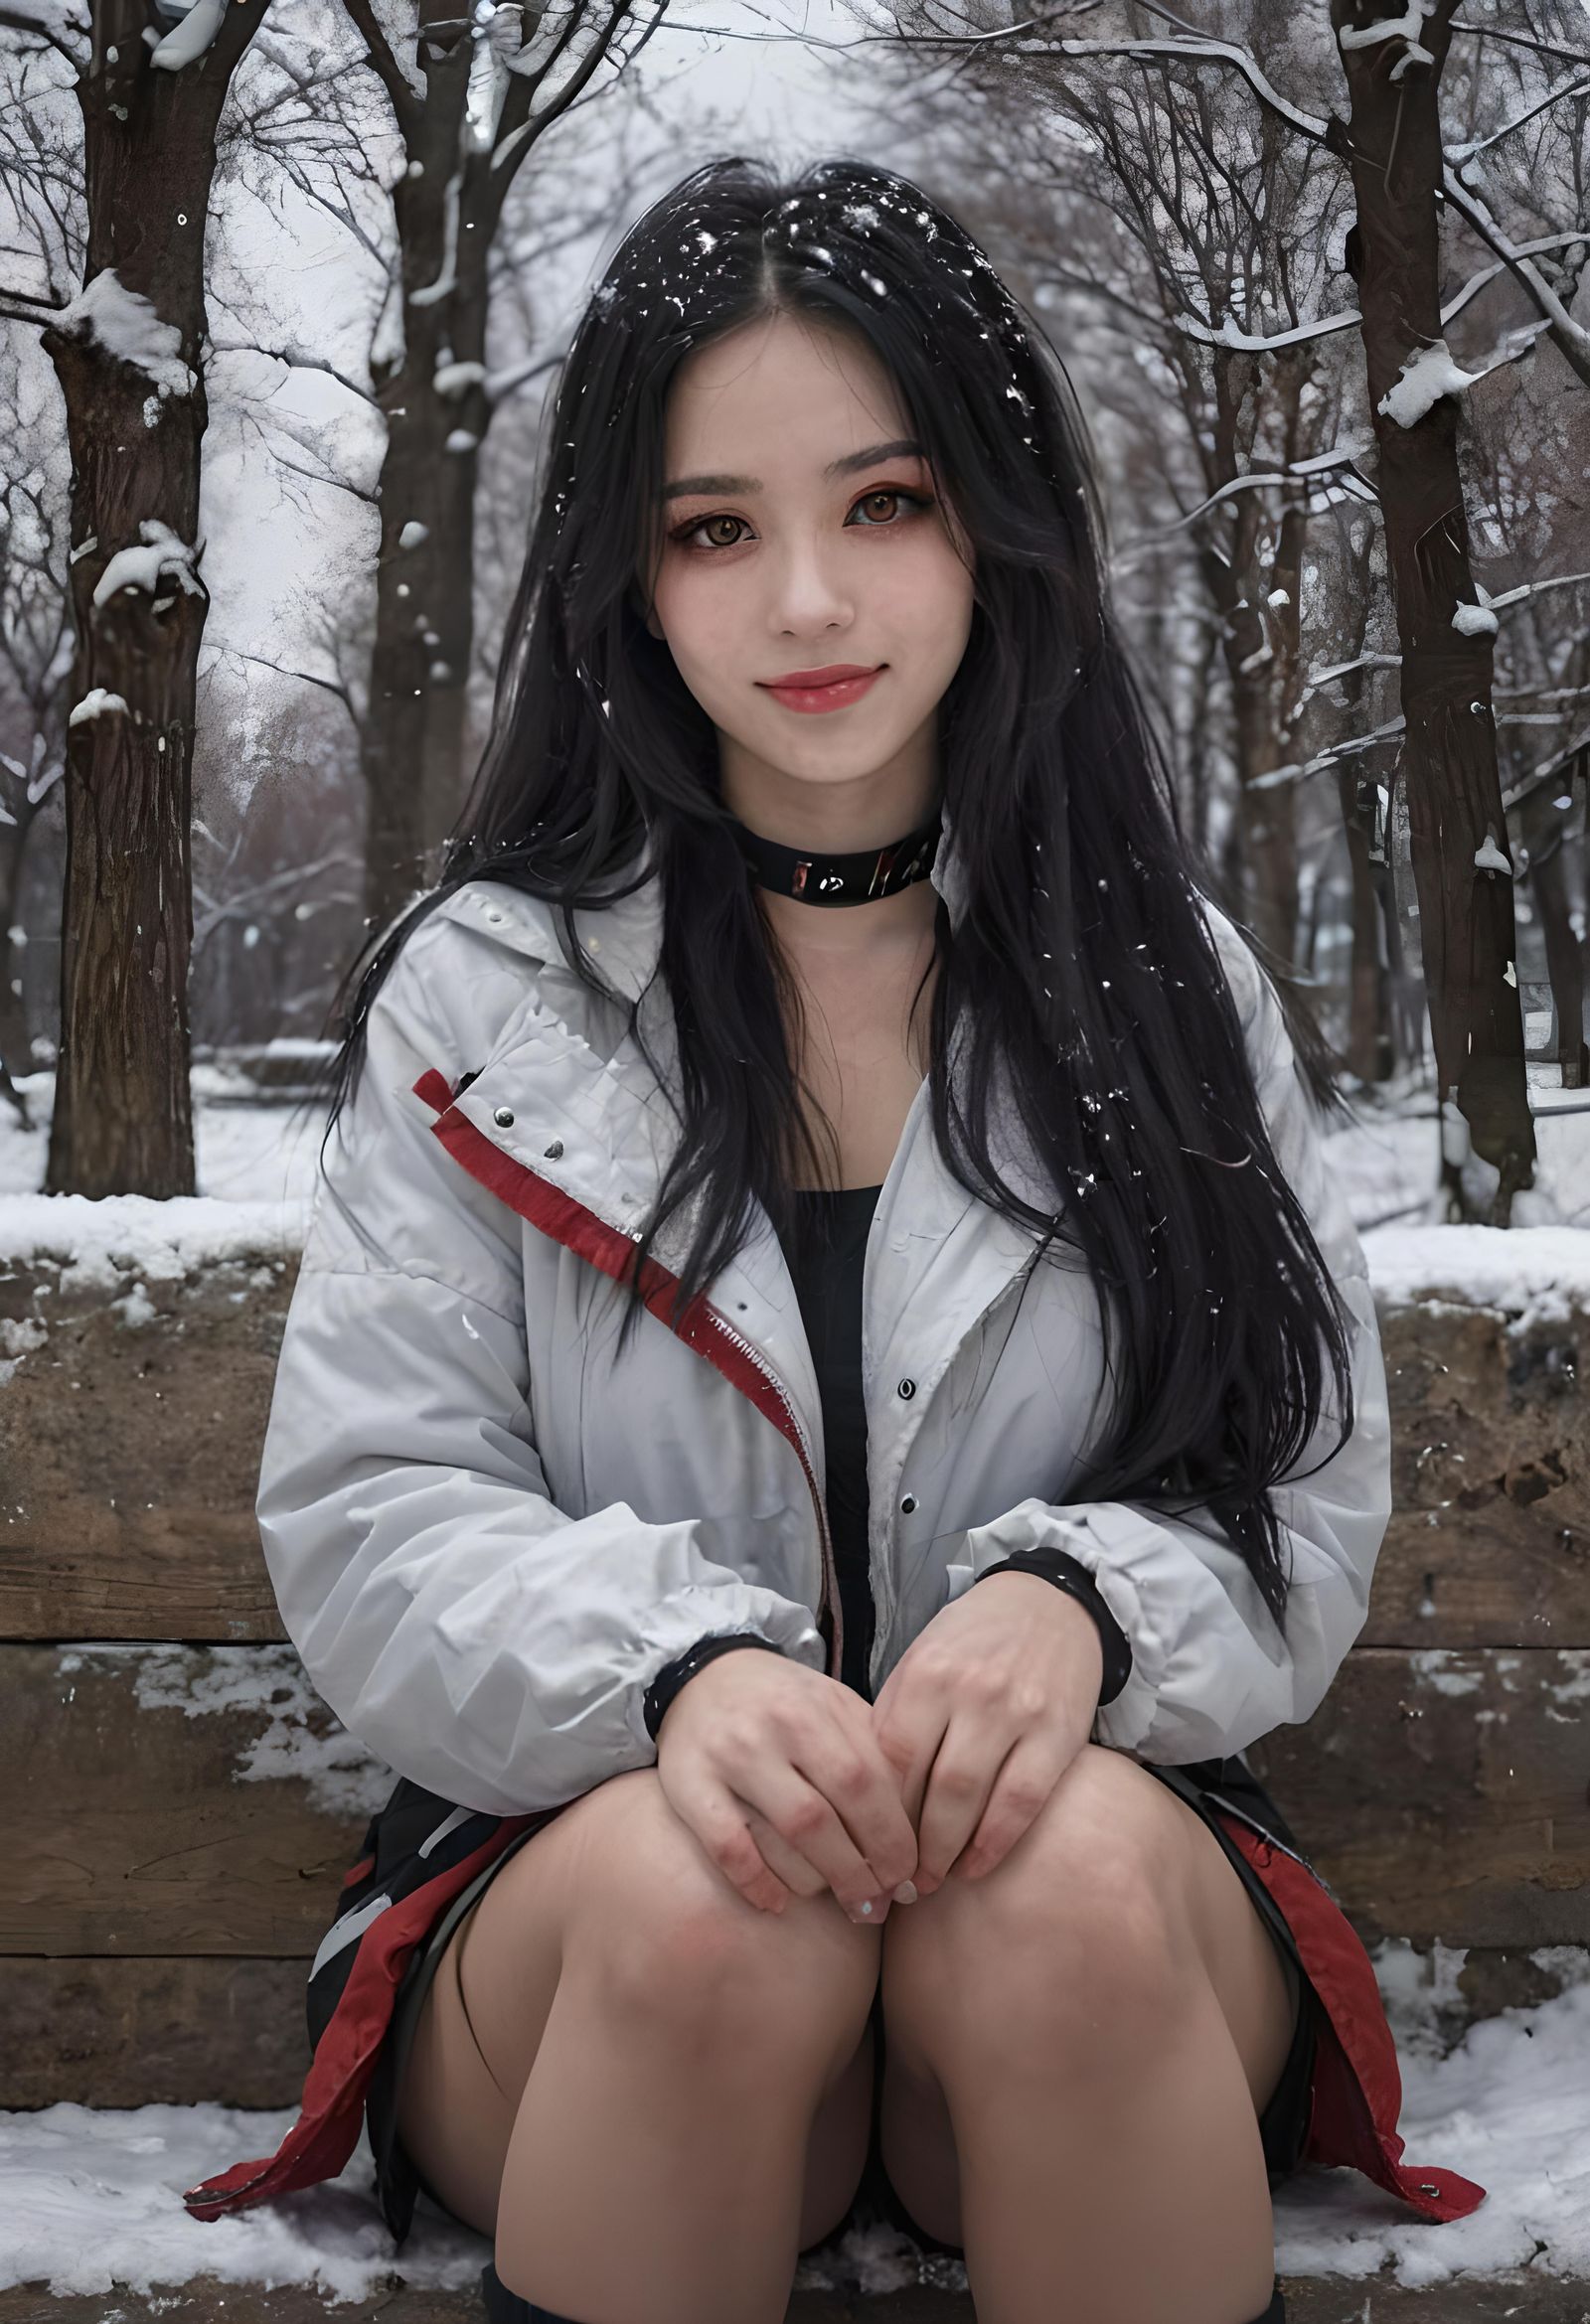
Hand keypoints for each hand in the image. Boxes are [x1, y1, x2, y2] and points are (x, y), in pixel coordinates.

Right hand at [654, 1646, 919, 1923]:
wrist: (703, 1676)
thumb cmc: (786, 1705)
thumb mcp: (834, 1708)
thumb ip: (874, 1753)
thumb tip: (920, 1829)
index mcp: (818, 1708)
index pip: (870, 1782)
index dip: (894, 1838)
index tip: (910, 1874)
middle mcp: (773, 1729)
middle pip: (830, 1815)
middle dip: (862, 1870)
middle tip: (880, 1902)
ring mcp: (728, 1757)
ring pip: (786, 1836)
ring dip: (820, 1881)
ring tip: (838, 1898)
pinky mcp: (688, 1785)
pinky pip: (728, 1848)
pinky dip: (757, 1882)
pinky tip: (777, 1902)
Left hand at [868, 1571, 1102, 1894]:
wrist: (1050, 1605)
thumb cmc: (973, 1640)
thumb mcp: (922, 1660)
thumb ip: (895, 1717)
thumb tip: (864, 1794)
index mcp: (926, 1672)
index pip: (889, 1759)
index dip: (874, 1812)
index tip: (864, 1846)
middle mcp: (969, 1691)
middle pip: (928, 1788)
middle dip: (909, 1845)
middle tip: (896, 1879)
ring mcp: (1016, 1713)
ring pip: (972, 1800)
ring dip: (948, 1853)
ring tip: (931, 1880)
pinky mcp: (1058, 1734)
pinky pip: (1023, 1802)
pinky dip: (996, 1842)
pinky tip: (977, 1864)